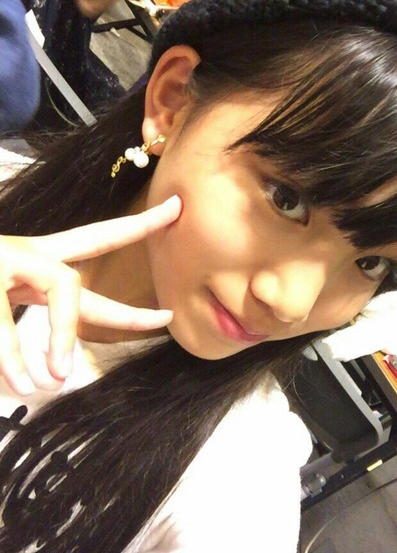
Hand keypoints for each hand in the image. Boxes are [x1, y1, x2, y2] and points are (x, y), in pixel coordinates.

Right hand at [0, 195, 181, 395]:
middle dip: (135, 236)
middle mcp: (25, 254)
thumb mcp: (2, 315)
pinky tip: (13, 383)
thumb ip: (27, 345)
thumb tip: (54, 378)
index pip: (95, 246)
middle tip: (171, 244)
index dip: (136, 233)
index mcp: (35, 263)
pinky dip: (10, 356)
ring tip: (48, 382)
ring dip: (62, 337)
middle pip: (92, 242)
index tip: (176, 214)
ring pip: (64, 287)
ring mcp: (4, 259)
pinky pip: (4, 322)